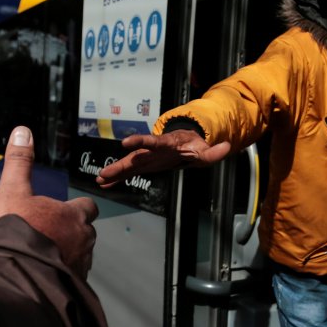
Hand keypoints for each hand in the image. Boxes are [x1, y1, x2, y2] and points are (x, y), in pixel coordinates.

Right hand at [0, 126, 97, 277]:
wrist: (10, 274)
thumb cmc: (13, 232)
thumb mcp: (11, 192)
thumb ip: (19, 162)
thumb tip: (23, 131)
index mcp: (73, 215)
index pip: (88, 207)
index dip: (76, 208)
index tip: (63, 211)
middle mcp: (83, 239)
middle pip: (86, 232)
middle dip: (71, 232)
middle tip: (48, 235)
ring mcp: (80, 264)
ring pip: (80, 255)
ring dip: (67, 254)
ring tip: (43, 255)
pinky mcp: (72, 284)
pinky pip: (73, 277)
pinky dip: (62, 275)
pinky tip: (43, 273)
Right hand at [95, 129, 231, 187]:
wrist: (188, 144)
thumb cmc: (195, 146)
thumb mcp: (206, 150)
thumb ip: (214, 151)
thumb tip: (226, 146)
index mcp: (166, 144)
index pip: (152, 142)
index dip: (140, 142)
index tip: (127, 143)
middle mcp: (152, 151)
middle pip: (134, 157)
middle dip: (119, 164)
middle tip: (104, 172)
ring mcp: (147, 158)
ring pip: (129, 165)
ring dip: (115, 173)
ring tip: (100, 180)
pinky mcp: (144, 165)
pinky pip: (129, 172)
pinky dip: (117, 178)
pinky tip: (104, 184)